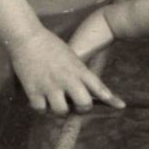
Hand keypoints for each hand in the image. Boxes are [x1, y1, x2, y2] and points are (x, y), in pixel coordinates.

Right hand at [9, 28, 124, 114]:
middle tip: (74, 104)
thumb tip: (84, 89)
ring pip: (62, 111)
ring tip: (54, 101)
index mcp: (77, 69)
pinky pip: (42, 110)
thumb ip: (78, 72)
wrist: (27, 37)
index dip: (111, 99)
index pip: (98, 86)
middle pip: (84, 104)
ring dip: (60, 110)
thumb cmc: (49, 44)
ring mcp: (50, 86)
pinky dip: (42, 108)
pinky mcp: (34, 90)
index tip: (121, 106)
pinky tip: (41, 100)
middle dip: (81, 108)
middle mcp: (67, 79)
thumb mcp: (70, 56)